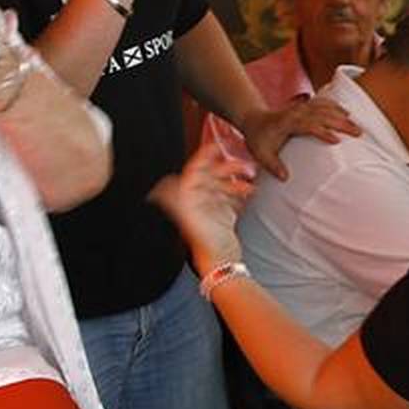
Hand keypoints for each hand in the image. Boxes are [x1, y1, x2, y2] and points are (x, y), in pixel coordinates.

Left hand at [149, 142, 255, 272]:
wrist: (219, 261)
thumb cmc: (204, 240)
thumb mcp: (188, 217)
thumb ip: (175, 201)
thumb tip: (156, 190)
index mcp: (188, 196)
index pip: (195, 169)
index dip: (204, 156)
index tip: (216, 146)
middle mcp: (198, 200)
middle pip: (213, 175)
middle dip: (230, 169)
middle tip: (246, 167)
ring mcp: (212, 207)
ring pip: (225, 185)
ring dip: (239, 182)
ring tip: (252, 183)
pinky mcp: (224, 216)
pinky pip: (233, 198)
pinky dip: (241, 194)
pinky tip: (250, 193)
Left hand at [242, 92, 359, 180]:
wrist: (253, 119)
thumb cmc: (258, 139)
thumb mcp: (261, 155)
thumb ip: (273, 166)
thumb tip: (284, 178)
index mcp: (287, 122)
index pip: (308, 125)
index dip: (322, 132)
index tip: (337, 141)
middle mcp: (296, 113)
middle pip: (322, 114)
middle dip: (341, 123)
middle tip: (358, 133)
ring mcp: (301, 108)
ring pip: (325, 108)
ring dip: (342, 115)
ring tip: (357, 126)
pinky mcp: (304, 107)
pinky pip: (322, 103)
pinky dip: (335, 107)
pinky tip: (347, 113)